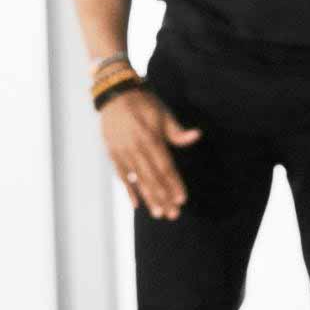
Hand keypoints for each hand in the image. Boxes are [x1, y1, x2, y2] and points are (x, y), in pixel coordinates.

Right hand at [98, 87, 200, 219]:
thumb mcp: (163, 114)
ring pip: (137, 180)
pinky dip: (129, 190)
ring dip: (149, 198)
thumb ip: (177, 131)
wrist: (115, 94)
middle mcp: (135, 148)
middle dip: (163, 197)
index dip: (174, 184)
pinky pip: (121, 176)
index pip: (165, 167)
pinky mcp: (112, 154)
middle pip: (152, 178)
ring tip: (159, 213)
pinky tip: (137, 204)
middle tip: (173, 214)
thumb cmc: (145, 104)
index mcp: (150, 138)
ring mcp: (122, 152)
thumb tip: (197, 136)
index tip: (182, 199)